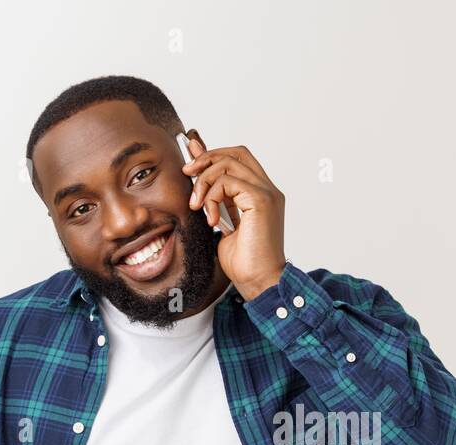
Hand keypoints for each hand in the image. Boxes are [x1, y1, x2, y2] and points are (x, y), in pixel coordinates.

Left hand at [182, 134, 286, 300]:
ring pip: (228, 163)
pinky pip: (227, 182)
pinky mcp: (261, 200)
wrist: (258, 282)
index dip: (213, 155)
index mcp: (261, 194)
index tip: (190, 166)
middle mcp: (268, 189)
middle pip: (236, 152)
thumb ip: (216, 199)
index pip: (238, 159)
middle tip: (187, 173)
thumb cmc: (244, 261)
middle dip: (206, 158)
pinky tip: (212, 219)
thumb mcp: (223, 222)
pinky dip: (212, 197)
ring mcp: (267, 193)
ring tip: (196, 205)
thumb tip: (199, 179)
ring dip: (204, 181)